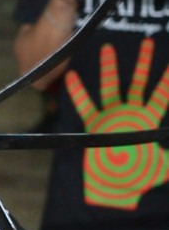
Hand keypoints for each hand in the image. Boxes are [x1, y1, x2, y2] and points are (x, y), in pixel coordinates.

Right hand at [65, 37, 168, 209]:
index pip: (161, 96)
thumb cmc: (139, 177)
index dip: (168, 80)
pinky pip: (85, 106)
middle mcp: (129, 114)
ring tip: (107, 48)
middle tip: (147, 42)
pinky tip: (71, 77)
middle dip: (143, 63)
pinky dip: (78, 92)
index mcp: (147, 121)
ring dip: (109, 69)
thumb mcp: (163, 166)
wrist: (115, 187)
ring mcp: (111, 117)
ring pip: (110, 88)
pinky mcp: (94, 125)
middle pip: (138, 83)